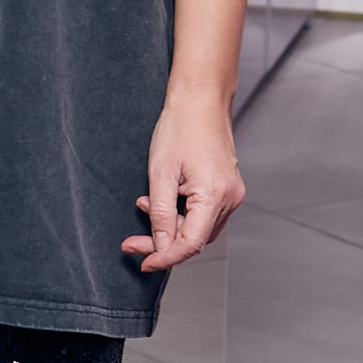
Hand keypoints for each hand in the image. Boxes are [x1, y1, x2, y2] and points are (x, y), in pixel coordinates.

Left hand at [122, 92, 243, 273]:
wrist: (200, 99)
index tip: (143, 262)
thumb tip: (160, 246)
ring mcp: (232, 193)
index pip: (190, 244)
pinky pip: (204, 214)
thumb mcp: (160, 174)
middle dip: (162, 242)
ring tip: (144, 206)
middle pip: (195, 239)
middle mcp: (230, 198)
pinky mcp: (227, 188)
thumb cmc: (180, 127)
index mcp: (215, 196)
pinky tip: (162, 200)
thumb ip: (160, 214)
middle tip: (131, 242)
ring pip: (199, 228)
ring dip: (170, 227)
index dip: (164, 257)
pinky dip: (181, 215)